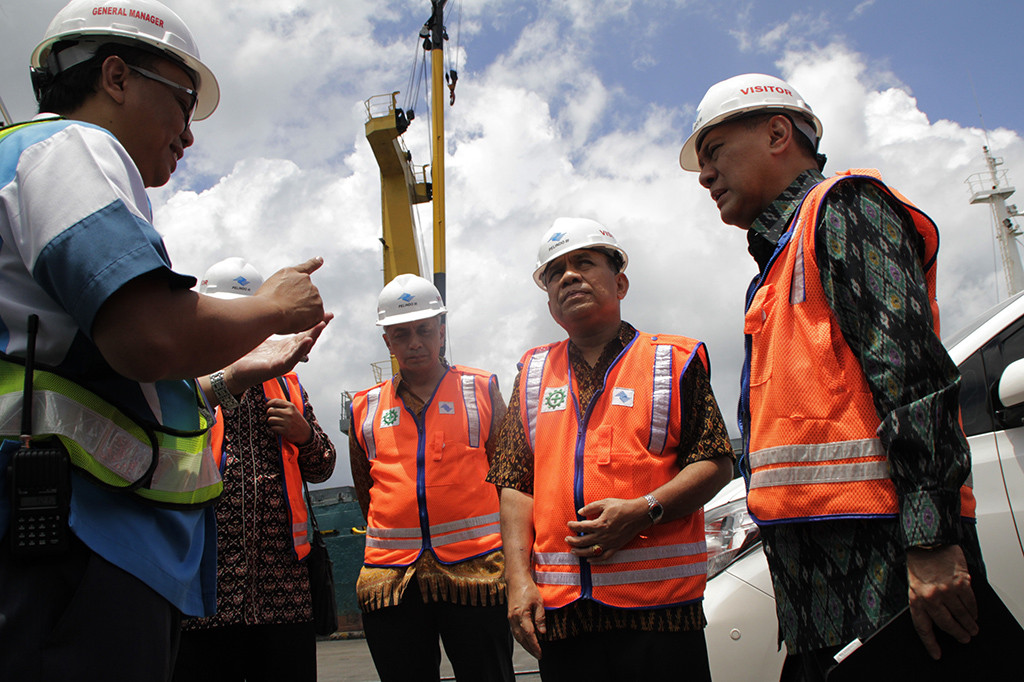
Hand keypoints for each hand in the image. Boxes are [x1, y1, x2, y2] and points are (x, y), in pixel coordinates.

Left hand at [226, 314, 331, 390]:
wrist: (234, 371)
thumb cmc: (247, 356)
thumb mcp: (262, 337)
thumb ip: (270, 327)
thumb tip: (273, 310)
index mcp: (285, 346)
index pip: (304, 333)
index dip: (314, 323)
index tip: (324, 314)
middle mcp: (287, 353)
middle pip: (307, 339)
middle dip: (318, 328)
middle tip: (327, 316)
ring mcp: (284, 361)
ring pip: (303, 348)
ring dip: (313, 336)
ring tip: (320, 325)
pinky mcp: (277, 368)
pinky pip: (292, 358)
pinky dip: (300, 350)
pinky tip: (306, 341)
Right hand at [255, 257, 325, 333]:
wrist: (269, 310)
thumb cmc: (263, 302)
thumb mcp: (270, 286)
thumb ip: (283, 286)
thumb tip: (287, 296)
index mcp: (290, 273)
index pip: (306, 267)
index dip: (314, 263)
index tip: (320, 260)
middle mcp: (304, 279)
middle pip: (306, 294)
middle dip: (299, 303)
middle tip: (284, 309)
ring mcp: (313, 292)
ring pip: (310, 306)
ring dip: (302, 312)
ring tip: (287, 314)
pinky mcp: (318, 307)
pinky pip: (315, 318)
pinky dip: (307, 322)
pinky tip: (295, 321)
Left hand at [266, 398, 312, 443]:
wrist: (305, 433)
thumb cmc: (296, 420)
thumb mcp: (292, 410)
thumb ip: (280, 405)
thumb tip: (266, 398)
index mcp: (291, 406)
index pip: (275, 401)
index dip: (268, 404)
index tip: (266, 407)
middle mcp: (289, 413)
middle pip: (270, 411)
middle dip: (269, 414)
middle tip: (272, 416)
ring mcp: (287, 422)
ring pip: (270, 420)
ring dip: (270, 422)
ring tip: (275, 423)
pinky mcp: (285, 431)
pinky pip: (272, 428)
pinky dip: (273, 428)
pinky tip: (278, 428)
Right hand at [506, 575, 545, 658]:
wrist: (516, 580)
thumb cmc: (528, 588)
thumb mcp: (538, 602)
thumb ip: (540, 618)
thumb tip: (542, 632)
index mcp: (521, 614)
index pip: (529, 635)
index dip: (535, 645)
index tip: (540, 652)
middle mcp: (513, 618)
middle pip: (521, 638)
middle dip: (530, 648)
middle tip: (538, 655)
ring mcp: (510, 617)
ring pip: (517, 636)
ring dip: (525, 645)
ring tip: (533, 650)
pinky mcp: (510, 616)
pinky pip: (514, 631)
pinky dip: (520, 638)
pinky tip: (525, 640)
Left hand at [565, 497, 649, 562]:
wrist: (638, 515)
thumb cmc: (622, 507)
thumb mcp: (605, 502)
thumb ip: (591, 507)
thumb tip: (580, 512)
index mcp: (599, 524)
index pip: (581, 527)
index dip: (573, 526)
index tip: (569, 524)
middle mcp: (603, 535)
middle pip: (583, 541)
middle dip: (572, 541)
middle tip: (567, 539)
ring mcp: (609, 543)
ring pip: (591, 552)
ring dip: (580, 552)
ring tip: (573, 551)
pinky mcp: (615, 547)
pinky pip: (604, 557)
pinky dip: (596, 560)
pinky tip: (589, 560)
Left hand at [907, 544, 978, 659]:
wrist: (928, 542)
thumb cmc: (919, 564)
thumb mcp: (913, 585)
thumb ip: (923, 603)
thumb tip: (936, 622)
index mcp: (916, 599)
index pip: (923, 628)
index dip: (930, 644)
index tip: (936, 654)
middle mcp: (931, 597)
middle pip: (947, 625)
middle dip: (958, 634)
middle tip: (965, 638)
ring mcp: (947, 591)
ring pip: (961, 615)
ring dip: (969, 624)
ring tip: (973, 628)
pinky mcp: (961, 583)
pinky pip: (970, 603)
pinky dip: (973, 610)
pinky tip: (974, 613)